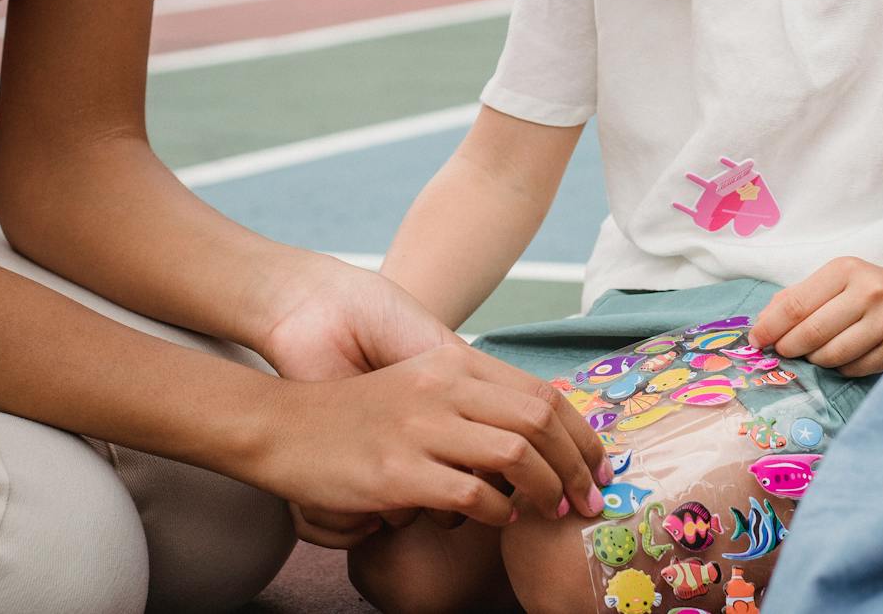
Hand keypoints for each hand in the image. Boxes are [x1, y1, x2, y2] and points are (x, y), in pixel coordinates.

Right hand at [252, 257, 601, 545]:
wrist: (284, 427)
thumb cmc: (357, 415)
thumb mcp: (420, 387)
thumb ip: (471, 400)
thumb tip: (534, 436)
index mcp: (453, 364)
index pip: (542, 395)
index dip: (581, 434)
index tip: (598, 464)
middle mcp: (443, 389)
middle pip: (541, 423)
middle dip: (577, 466)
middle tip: (590, 498)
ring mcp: (421, 430)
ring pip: (517, 458)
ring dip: (548, 491)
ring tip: (554, 512)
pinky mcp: (398, 473)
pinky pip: (472, 496)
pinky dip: (497, 512)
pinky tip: (500, 518)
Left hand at [749, 256, 882, 376]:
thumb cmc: (869, 289)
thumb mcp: (835, 280)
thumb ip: (797, 297)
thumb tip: (761, 325)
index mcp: (846, 270)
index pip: (796, 304)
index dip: (770, 327)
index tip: (756, 340)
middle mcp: (869, 293)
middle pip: (812, 332)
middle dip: (788, 347)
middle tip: (781, 352)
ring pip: (832, 355)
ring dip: (813, 360)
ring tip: (812, 353)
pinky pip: (853, 369)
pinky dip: (839, 369)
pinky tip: (840, 358)